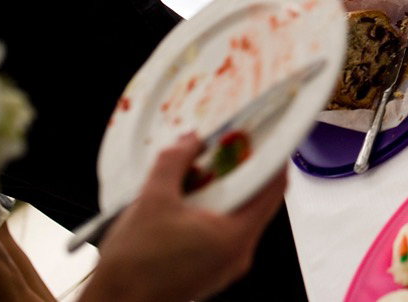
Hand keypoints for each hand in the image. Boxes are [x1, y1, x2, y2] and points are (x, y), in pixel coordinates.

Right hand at [79, 134, 287, 301]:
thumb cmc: (132, 268)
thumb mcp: (153, 199)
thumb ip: (175, 161)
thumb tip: (190, 141)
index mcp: (236, 236)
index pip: (274, 186)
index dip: (272, 156)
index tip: (262, 137)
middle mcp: (239, 253)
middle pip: (258, 199)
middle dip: (241, 171)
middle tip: (224, 149)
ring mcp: (227, 265)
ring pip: (239, 215)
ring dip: (223, 191)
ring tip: (199, 174)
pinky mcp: (212, 270)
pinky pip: (224, 231)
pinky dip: (213, 211)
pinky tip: (188, 201)